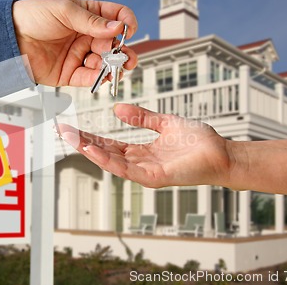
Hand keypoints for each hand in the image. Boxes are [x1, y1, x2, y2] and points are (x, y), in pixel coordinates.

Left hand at [12, 0, 137, 86]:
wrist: (9, 38)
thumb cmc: (32, 16)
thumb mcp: (64, 10)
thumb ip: (91, 21)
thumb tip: (116, 28)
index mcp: (87, 15)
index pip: (115, 17)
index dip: (125, 22)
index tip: (128, 30)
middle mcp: (85, 36)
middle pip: (113, 44)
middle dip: (122, 51)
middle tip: (126, 57)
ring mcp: (79, 55)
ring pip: (104, 63)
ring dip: (112, 66)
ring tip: (113, 67)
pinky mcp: (69, 73)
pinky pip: (88, 78)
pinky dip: (98, 78)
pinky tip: (102, 76)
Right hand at [58, 103, 233, 187]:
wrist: (222, 152)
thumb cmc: (199, 141)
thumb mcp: (164, 122)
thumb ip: (142, 117)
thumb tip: (117, 109)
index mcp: (142, 151)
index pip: (109, 144)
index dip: (90, 136)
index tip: (73, 127)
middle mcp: (141, 163)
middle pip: (106, 153)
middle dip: (83, 143)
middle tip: (63, 132)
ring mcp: (146, 171)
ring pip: (112, 162)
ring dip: (91, 151)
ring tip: (73, 140)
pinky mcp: (155, 177)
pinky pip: (127, 170)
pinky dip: (109, 161)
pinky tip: (94, 151)